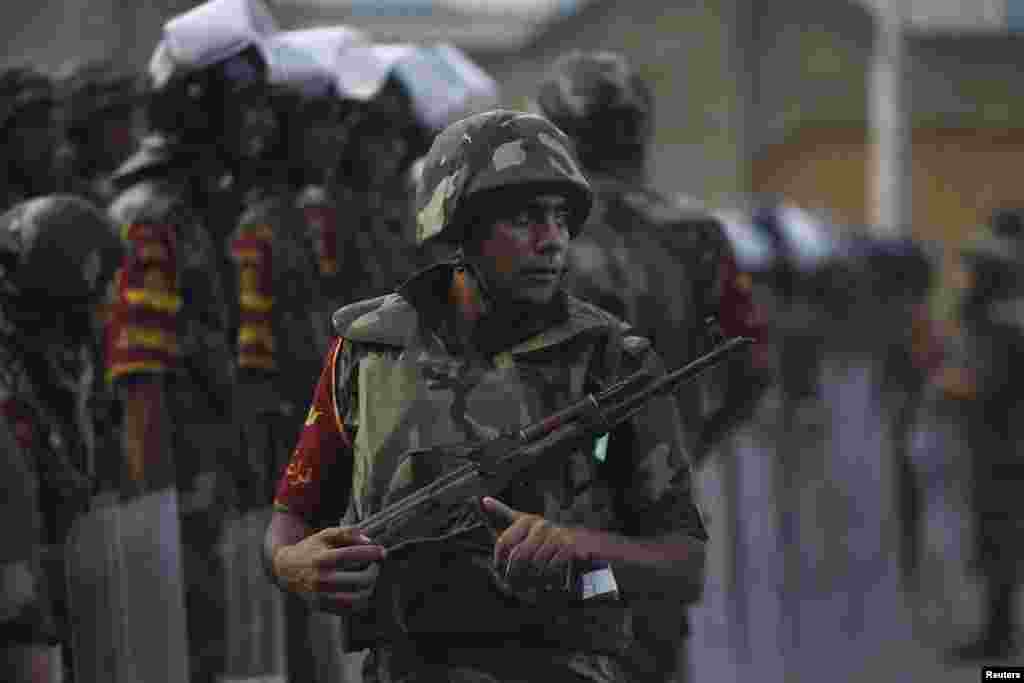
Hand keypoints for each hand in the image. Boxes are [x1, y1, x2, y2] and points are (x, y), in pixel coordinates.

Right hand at [272, 526, 385, 613]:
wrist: (286, 570)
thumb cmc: (310, 550)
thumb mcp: (324, 535)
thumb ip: (346, 533)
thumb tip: (368, 540)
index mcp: (321, 559)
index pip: (352, 555)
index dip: (371, 553)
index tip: (382, 551)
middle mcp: (321, 579)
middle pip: (360, 579)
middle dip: (375, 570)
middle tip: (377, 564)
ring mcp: (321, 596)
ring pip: (359, 597)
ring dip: (371, 586)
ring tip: (370, 576)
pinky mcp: (322, 607)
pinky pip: (350, 609)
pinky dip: (362, 599)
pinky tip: (362, 588)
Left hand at [481, 497, 597, 581]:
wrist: (580, 541)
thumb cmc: (545, 536)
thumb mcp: (525, 523)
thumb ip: (504, 513)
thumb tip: (484, 501)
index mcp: (526, 519)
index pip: (503, 542)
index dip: (498, 560)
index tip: (498, 571)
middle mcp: (540, 525)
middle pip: (518, 556)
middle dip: (513, 574)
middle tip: (512, 585)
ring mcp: (556, 535)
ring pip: (534, 565)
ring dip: (531, 580)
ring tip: (528, 586)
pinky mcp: (569, 547)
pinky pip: (551, 569)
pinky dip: (547, 579)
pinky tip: (545, 582)